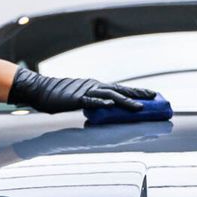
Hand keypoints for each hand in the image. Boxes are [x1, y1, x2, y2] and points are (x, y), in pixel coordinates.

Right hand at [7, 67, 155, 113]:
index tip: (153, 95)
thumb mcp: (83, 99)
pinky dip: (101, 103)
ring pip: (110, 96)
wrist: (42, 90)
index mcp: (98, 87)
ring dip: (126, 101)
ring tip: (139, 107)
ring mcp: (87, 91)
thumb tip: (109, 110)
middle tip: (155, 98)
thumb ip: (96, 103)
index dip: (138, 92)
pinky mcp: (77, 98)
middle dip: (138, 94)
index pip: (122, 89)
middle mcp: (96, 87)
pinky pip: (91, 101)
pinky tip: (111, 105)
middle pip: (121, 90)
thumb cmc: (62, 97)